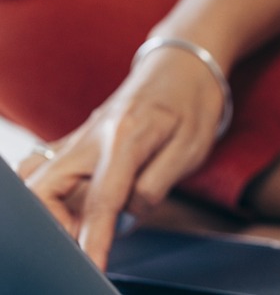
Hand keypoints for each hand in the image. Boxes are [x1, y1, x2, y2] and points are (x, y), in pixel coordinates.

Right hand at [17, 48, 224, 269]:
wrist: (184, 64)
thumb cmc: (194, 105)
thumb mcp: (190, 150)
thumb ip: (156, 185)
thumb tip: (126, 215)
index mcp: (126, 136)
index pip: (103, 199)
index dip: (95, 238)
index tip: (91, 263)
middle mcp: (93, 134)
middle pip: (45, 186)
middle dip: (53, 223)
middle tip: (78, 243)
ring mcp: (80, 134)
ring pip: (36, 175)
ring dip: (44, 207)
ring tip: (72, 227)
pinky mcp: (78, 136)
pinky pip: (43, 164)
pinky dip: (44, 190)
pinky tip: (64, 204)